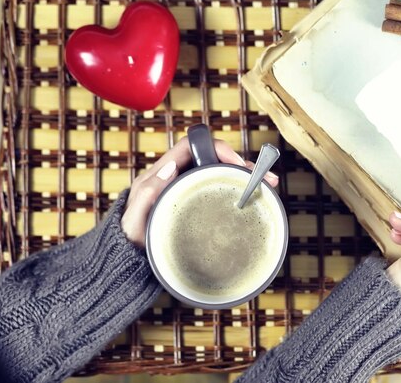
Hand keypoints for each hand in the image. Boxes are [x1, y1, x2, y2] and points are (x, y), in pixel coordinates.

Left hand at [121, 136, 278, 246]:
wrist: (130, 255)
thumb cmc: (131, 235)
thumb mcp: (134, 217)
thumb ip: (147, 193)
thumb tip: (169, 168)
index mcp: (163, 171)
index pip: (192, 145)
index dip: (216, 147)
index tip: (235, 162)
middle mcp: (179, 175)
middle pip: (213, 158)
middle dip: (241, 163)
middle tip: (263, 177)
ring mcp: (190, 189)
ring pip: (221, 174)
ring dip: (247, 176)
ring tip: (269, 184)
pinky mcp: (199, 204)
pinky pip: (222, 191)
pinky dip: (241, 191)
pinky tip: (257, 198)